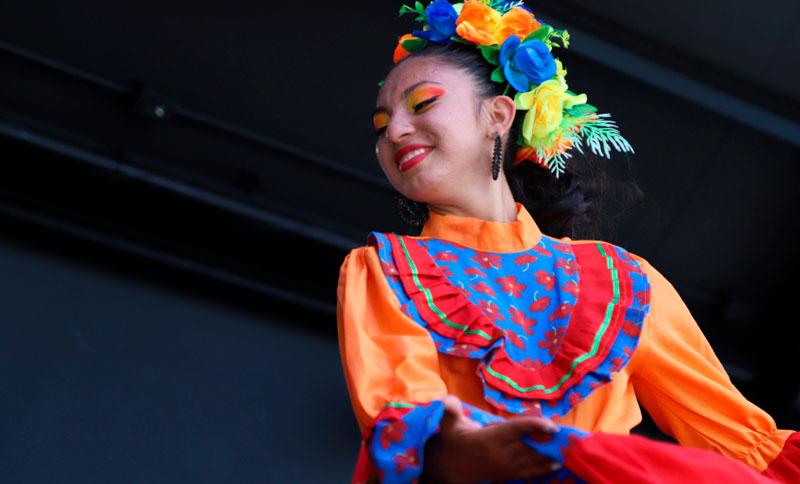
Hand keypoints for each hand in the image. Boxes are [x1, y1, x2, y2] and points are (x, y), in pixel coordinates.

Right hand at [422, 395, 560, 482]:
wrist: (450, 469)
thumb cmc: (453, 441)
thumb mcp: (449, 424)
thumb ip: (451, 410)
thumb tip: (447, 399)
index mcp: (489, 439)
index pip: (516, 430)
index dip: (535, 426)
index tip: (552, 425)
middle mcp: (500, 454)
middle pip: (530, 446)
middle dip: (550, 441)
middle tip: (569, 436)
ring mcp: (505, 466)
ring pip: (532, 460)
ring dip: (551, 455)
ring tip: (568, 450)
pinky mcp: (507, 474)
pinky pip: (529, 471)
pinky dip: (544, 468)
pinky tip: (557, 464)